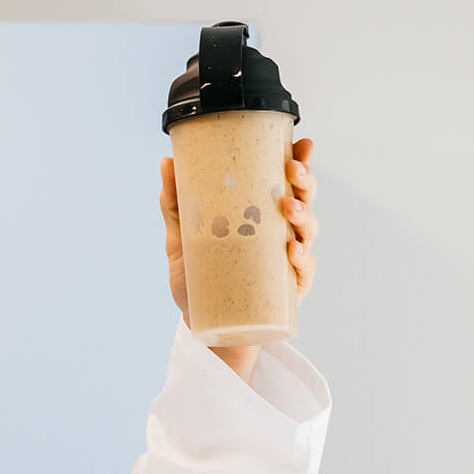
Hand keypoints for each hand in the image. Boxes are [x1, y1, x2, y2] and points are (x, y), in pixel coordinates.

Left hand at [161, 137, 318, 322]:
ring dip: (304, 215)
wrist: (203, 329)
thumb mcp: (181, 239)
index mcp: (262, 215)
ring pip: (307, 230)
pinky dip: (302, 259)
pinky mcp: (290, 290)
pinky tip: (293, 250)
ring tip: (289, 208)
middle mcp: (279, 234)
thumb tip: (166, 161)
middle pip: (303, 200)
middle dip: (305, 181)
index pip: (285, 182)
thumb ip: (174, 203)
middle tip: (292, 170)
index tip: (303, 143)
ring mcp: (288, 262)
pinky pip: (304, 271)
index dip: (300, 160)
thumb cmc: (197, 281)